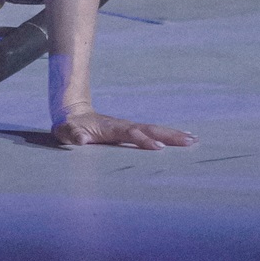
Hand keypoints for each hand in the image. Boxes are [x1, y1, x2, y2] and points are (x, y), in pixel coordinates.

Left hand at [51, 109, 195, 149]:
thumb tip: (81, 140)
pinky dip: (167, 135)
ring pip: (154, 129)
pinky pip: (152, 132)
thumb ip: (73, 135)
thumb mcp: (66, 131)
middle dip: (169, 135)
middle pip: (150, 128)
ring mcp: (128, 127)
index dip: (143, 140)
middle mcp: (124, 125)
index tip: (158, 147)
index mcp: (111, 128)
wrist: (72, 112)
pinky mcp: (131, 131)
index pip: (130, 134)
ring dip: (173, 134)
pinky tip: (181, 139)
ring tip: (193, 140)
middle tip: (190, 141)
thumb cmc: (69, 126)